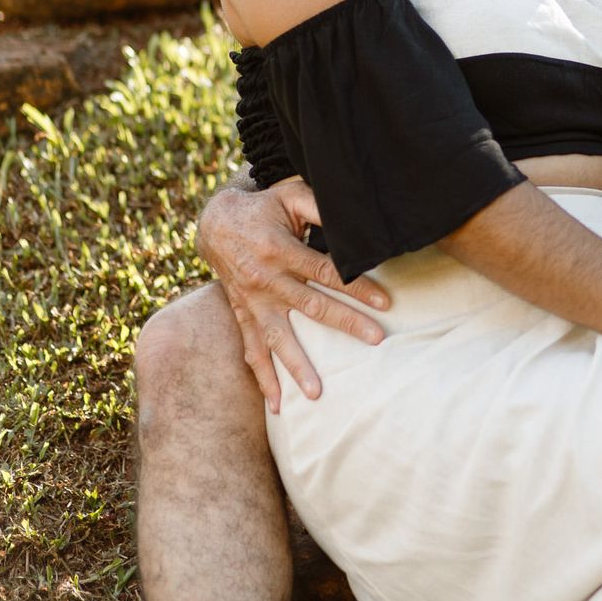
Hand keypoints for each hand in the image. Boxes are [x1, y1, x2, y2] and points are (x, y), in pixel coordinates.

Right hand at [197, 180, 388, 409]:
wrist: (215, 223)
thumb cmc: (264, 208)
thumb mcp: (292, 196)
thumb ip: (322, 207)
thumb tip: (355, 221)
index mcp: (279, 250)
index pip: (325, 272)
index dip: (356, 287)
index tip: (385, 302)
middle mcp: (264, 280)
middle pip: (310, 306)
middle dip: (345, 323)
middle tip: (376, 339)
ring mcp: (252, 302)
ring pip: (278, 338)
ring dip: (297, 366)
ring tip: (317, 393)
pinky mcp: (243, 315)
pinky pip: (252, 350)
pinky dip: (263, 378)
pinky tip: (277, 404)